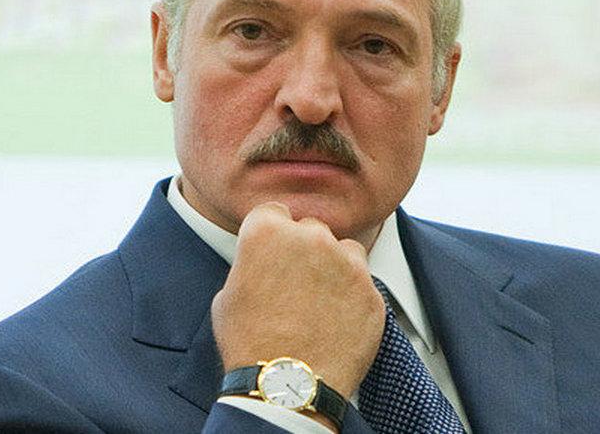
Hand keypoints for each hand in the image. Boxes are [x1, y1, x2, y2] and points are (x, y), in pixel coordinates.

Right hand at [211, 202, 384, 399]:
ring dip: (334, 267)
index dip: (271, 233)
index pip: (274, 212)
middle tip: (295, 283)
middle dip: (304, 249)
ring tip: (317, 303)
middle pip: (311, 228)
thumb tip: (263, 262)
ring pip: (344, 250)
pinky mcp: (371, 290)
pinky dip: (352, 295)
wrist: (288, 386)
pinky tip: (336, 320)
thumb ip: (251, 264)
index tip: (273, 253)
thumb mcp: (228, 296)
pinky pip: (363, 281)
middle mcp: (311, 237)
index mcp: (268, 231)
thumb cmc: (250, 344)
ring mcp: (347, 262)